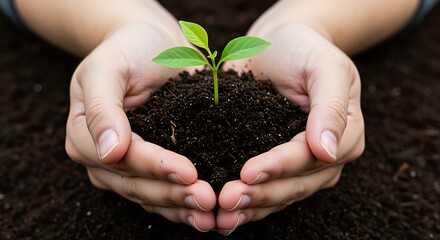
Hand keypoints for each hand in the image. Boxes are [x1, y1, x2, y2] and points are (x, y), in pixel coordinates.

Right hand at [64, 16, 216, 230]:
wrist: (152, 44)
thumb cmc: (128, 49)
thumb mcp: (106, 68)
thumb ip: (102, 108)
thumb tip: (108, 152)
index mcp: (85, 135)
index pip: (122, 158)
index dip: (155, 167)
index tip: (189, 172)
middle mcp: (104, 158)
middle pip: (136, 185)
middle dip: (173, 194)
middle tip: (208, 199)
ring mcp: (128, 166)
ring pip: (152, 195)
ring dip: (181, 206)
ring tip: (212, 213)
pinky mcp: (154, 166)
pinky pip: (166, 190)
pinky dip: (185, 203)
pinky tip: (209, 212)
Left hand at [217, 23, 364, 233]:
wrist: (278, 44)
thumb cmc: (303, 49)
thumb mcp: (324, 66)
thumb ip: (330, 106)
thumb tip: (328, 152)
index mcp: (345, 134)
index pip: (310, 157)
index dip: (280, 167)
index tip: (248, 173)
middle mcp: (324, 157)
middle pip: (295, 185)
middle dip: (260, 195)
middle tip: (226, 200)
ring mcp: (299, 164)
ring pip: (278, 195)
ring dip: (250, 207)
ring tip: (220, 216)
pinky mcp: (274, 164)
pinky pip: (263, 189)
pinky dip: (245, 203)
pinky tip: (222, 213)